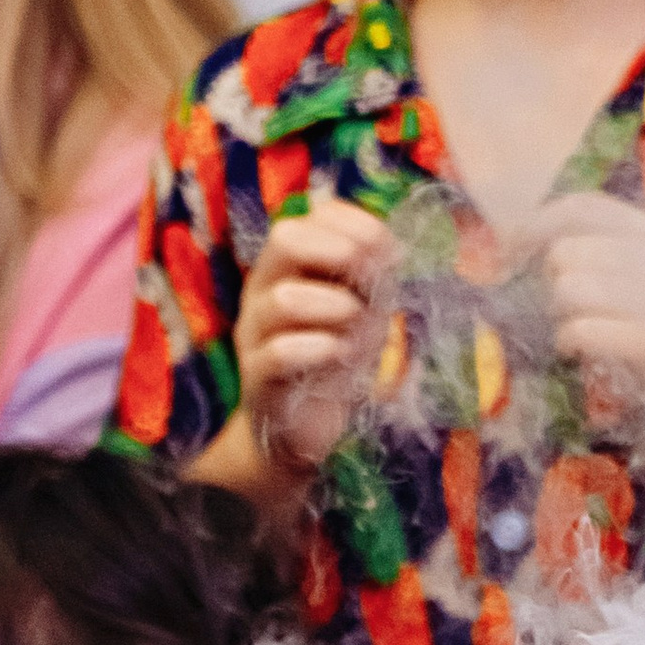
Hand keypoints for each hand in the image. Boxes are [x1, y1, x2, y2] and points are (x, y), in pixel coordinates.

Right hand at [239, 198, 396, 468]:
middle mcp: (264, 290)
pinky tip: (341, 354)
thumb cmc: (335, 359)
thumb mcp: (363, 309)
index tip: (390, 254)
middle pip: (284, 238)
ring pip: (282, 298)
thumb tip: (390, 245)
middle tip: (369, 280)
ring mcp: (254, 333)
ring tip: (357, 326)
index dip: (354, 225)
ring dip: (333, 306)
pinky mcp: (257, 379)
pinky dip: (318, 349)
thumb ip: (373, 275)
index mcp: (288, 267)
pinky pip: (278, 353)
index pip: (310, 217)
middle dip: (337, 251)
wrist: (306, 427)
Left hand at [524, 194, 644, 537]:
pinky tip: (586, 352)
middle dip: (558, 286)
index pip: (582, 206)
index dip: (536, 223)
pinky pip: (580, 330)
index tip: (510, 248)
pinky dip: (574, 343)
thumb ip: (615, 257)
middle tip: (579, 312)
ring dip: (566, 317)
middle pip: (566, 252)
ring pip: (567, 290)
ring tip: (590, 335)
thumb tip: (541, 246)